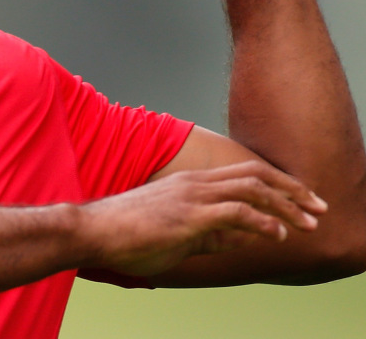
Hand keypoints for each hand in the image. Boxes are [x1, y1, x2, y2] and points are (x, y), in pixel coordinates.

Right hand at [76, 160, 327, 277]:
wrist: (94, 232)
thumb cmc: (129, 235)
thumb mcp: (178, 235)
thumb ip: (212, 234)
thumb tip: (245, 238)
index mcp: (191, 184)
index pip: (245, 175)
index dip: (279, 186)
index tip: (303, 201)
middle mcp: (195, 183)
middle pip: (256, 175)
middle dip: (293, 190)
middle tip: (319, 207)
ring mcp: (192, 197)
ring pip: (251, 190)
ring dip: (286, 205)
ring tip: (309, 222)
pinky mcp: (188, 216)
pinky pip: (234, 213)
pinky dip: (261, 222)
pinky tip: (278, 234)